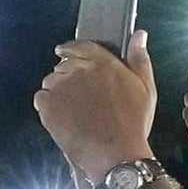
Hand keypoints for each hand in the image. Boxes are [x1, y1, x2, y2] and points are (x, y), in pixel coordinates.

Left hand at [35, 36, 155, 179]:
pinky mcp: (49, 105)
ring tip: (71, 109)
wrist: (116, 154)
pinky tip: (62, 117)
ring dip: (57, 91)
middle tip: (76, 94)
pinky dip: (48, 106)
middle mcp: (80, 70)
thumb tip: (139, 34)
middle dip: (66, 75)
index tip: (62, 51)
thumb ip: (139, 59)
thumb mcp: (145, 89)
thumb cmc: (133, 124)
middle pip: (63, 65)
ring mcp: (62, 87)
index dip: (69, 48)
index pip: (80, 46)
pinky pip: (41, 98)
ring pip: (51, 81)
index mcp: (103, 63)